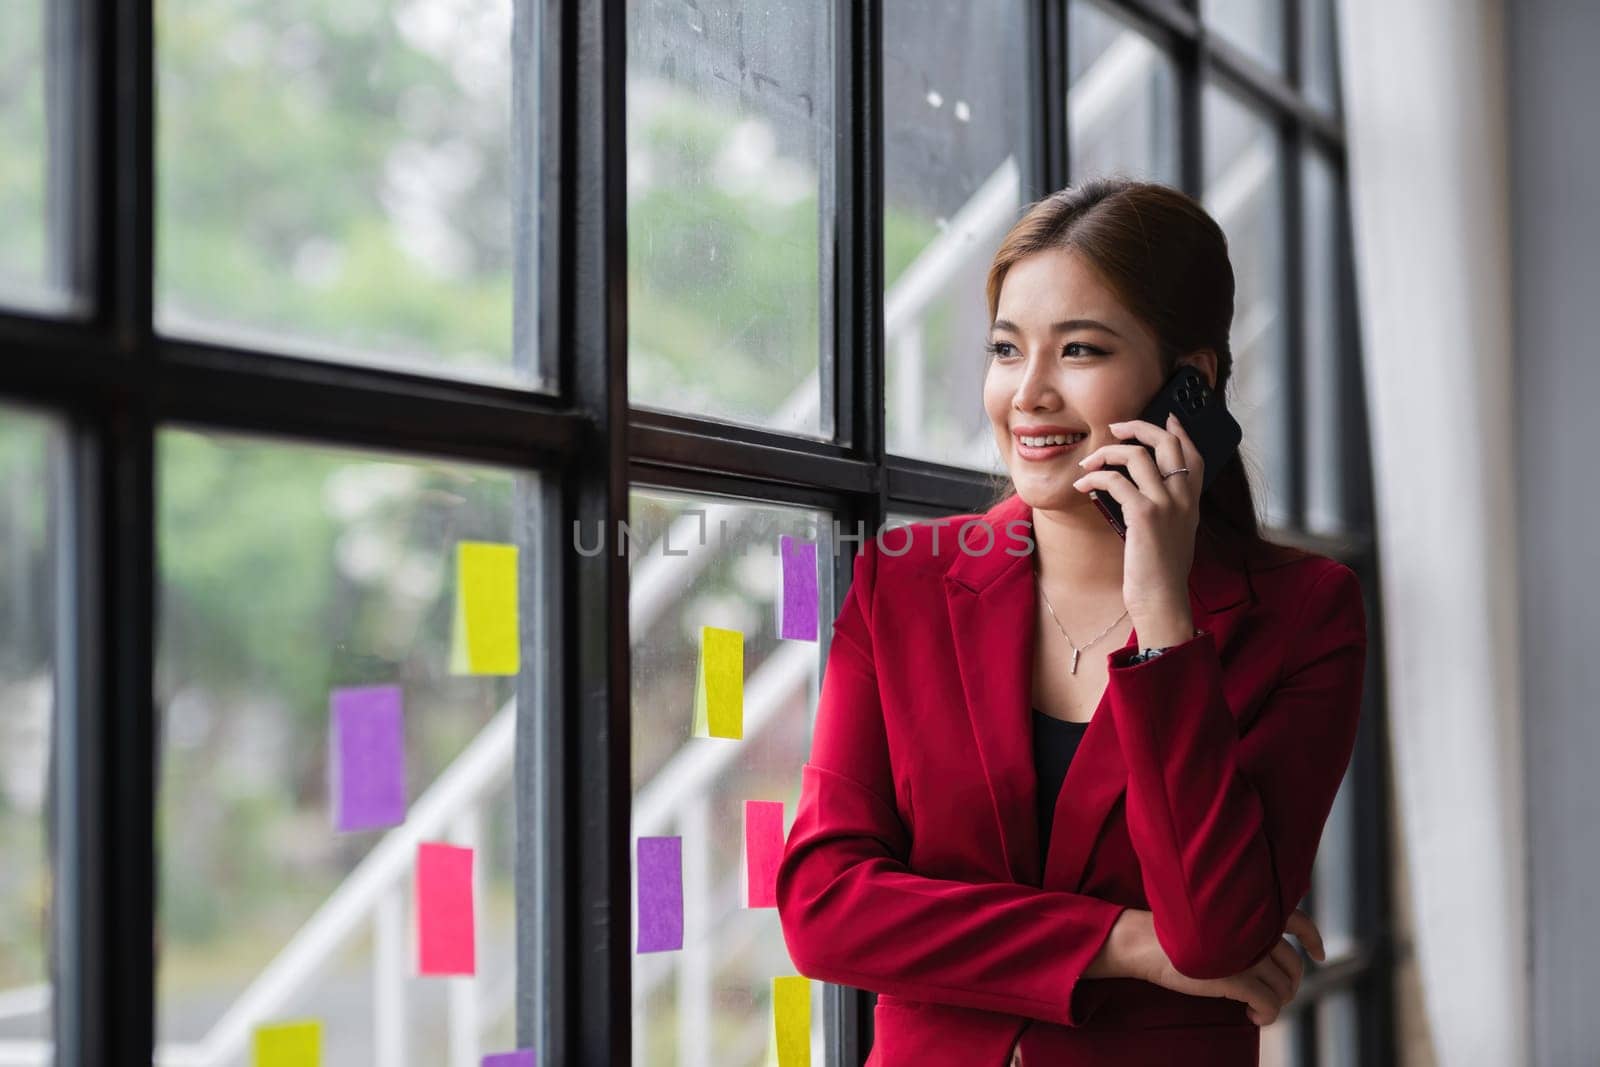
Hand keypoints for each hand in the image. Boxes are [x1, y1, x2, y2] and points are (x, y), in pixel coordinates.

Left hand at [1071, 413, 1203, 626]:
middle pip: (1167, 442)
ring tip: (1088, 463)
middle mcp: (1184, 498)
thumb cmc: (1160, 572)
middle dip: (1139, 427)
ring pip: (1137, 455)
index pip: (1192, 454)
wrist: (1162, 600)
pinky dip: (1094, 478)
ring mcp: (1166, 504)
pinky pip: (1114, 480)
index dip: (1180, 431)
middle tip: (1115, 428)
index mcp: (1192, 502)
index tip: (1167, 416)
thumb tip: (1140, 490)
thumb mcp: (1173, 534)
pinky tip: (1082, 485)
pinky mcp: (1144, 514)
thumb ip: (1167, 509)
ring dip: (1106, 453)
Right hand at [1144, 907, 1327, 1026]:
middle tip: (1275, 993)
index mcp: (1250, 912)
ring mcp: (1247, 955)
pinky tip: (1253, 1018)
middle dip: (1290, 983)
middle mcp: (1254, 931)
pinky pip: (1270, 1005)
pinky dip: (1267, 1016)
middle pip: (1293, 964)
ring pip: (1283, 987)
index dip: (1312, 939)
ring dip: (1276, 1002)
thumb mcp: (1214, 922)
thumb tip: (1268, 952)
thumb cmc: (1174, 934)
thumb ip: (1242, 928)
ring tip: (1258, 1007)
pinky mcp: (1238, 979)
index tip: (1318, 954)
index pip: (1298, 921)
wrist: (1144, 944)